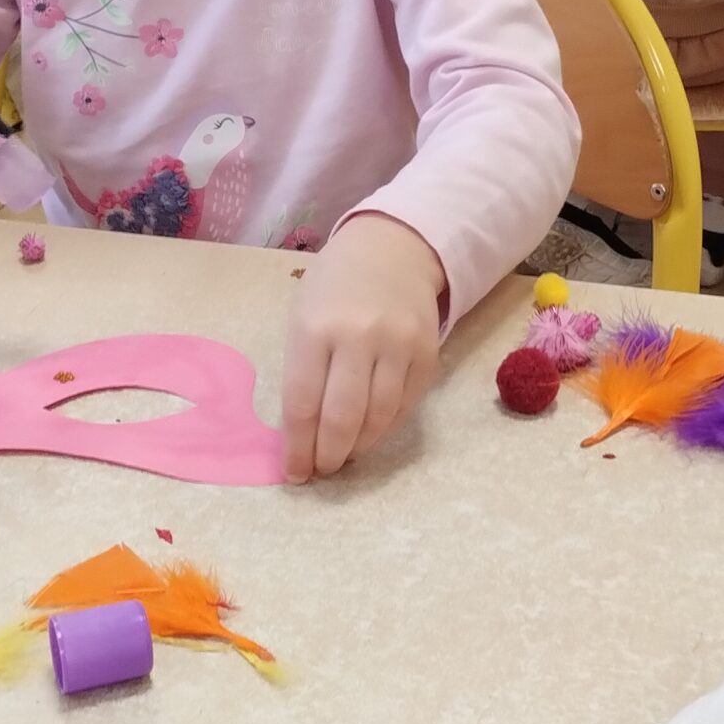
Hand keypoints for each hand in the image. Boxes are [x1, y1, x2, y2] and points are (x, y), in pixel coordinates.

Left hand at [281, 212, 442, 481]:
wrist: (392, 250)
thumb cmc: (334, 288)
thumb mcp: (303, 317)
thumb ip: (302, 371)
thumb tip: (302, 435)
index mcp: (315, 328)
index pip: (302, 404)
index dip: (298, 447)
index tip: (295, 472)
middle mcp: (358, 337)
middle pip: (343, 418)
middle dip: (329, 455)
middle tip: (322, 471)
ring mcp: (398, 345)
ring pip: (379, 418)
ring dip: (359, 448)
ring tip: (344, 457)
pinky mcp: (427, 354)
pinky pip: (405, 406)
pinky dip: (385, 428)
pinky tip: (370, 433)